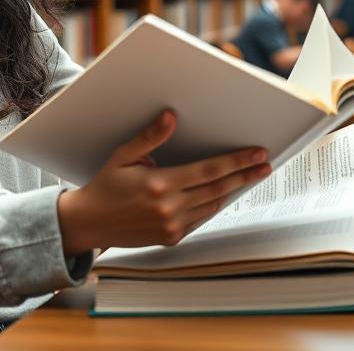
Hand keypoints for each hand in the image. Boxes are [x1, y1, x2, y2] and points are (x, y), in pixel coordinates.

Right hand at [57, 111, 270, 254]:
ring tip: (250, 177)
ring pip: (212, 205)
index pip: (208, 170)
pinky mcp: (170, 238)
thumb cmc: (105, 185)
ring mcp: (171, 226)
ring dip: (232, 190)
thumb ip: (149, 137)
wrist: (89, 223)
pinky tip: (222, 193)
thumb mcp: (123, 156)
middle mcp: (168, 208)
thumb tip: (171, 117)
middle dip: (245, 176)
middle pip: (217, 188)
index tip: (256, 154)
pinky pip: (200, 219)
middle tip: (264, 165)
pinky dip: (213, 205)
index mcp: (159, 184)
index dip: (236, 162)